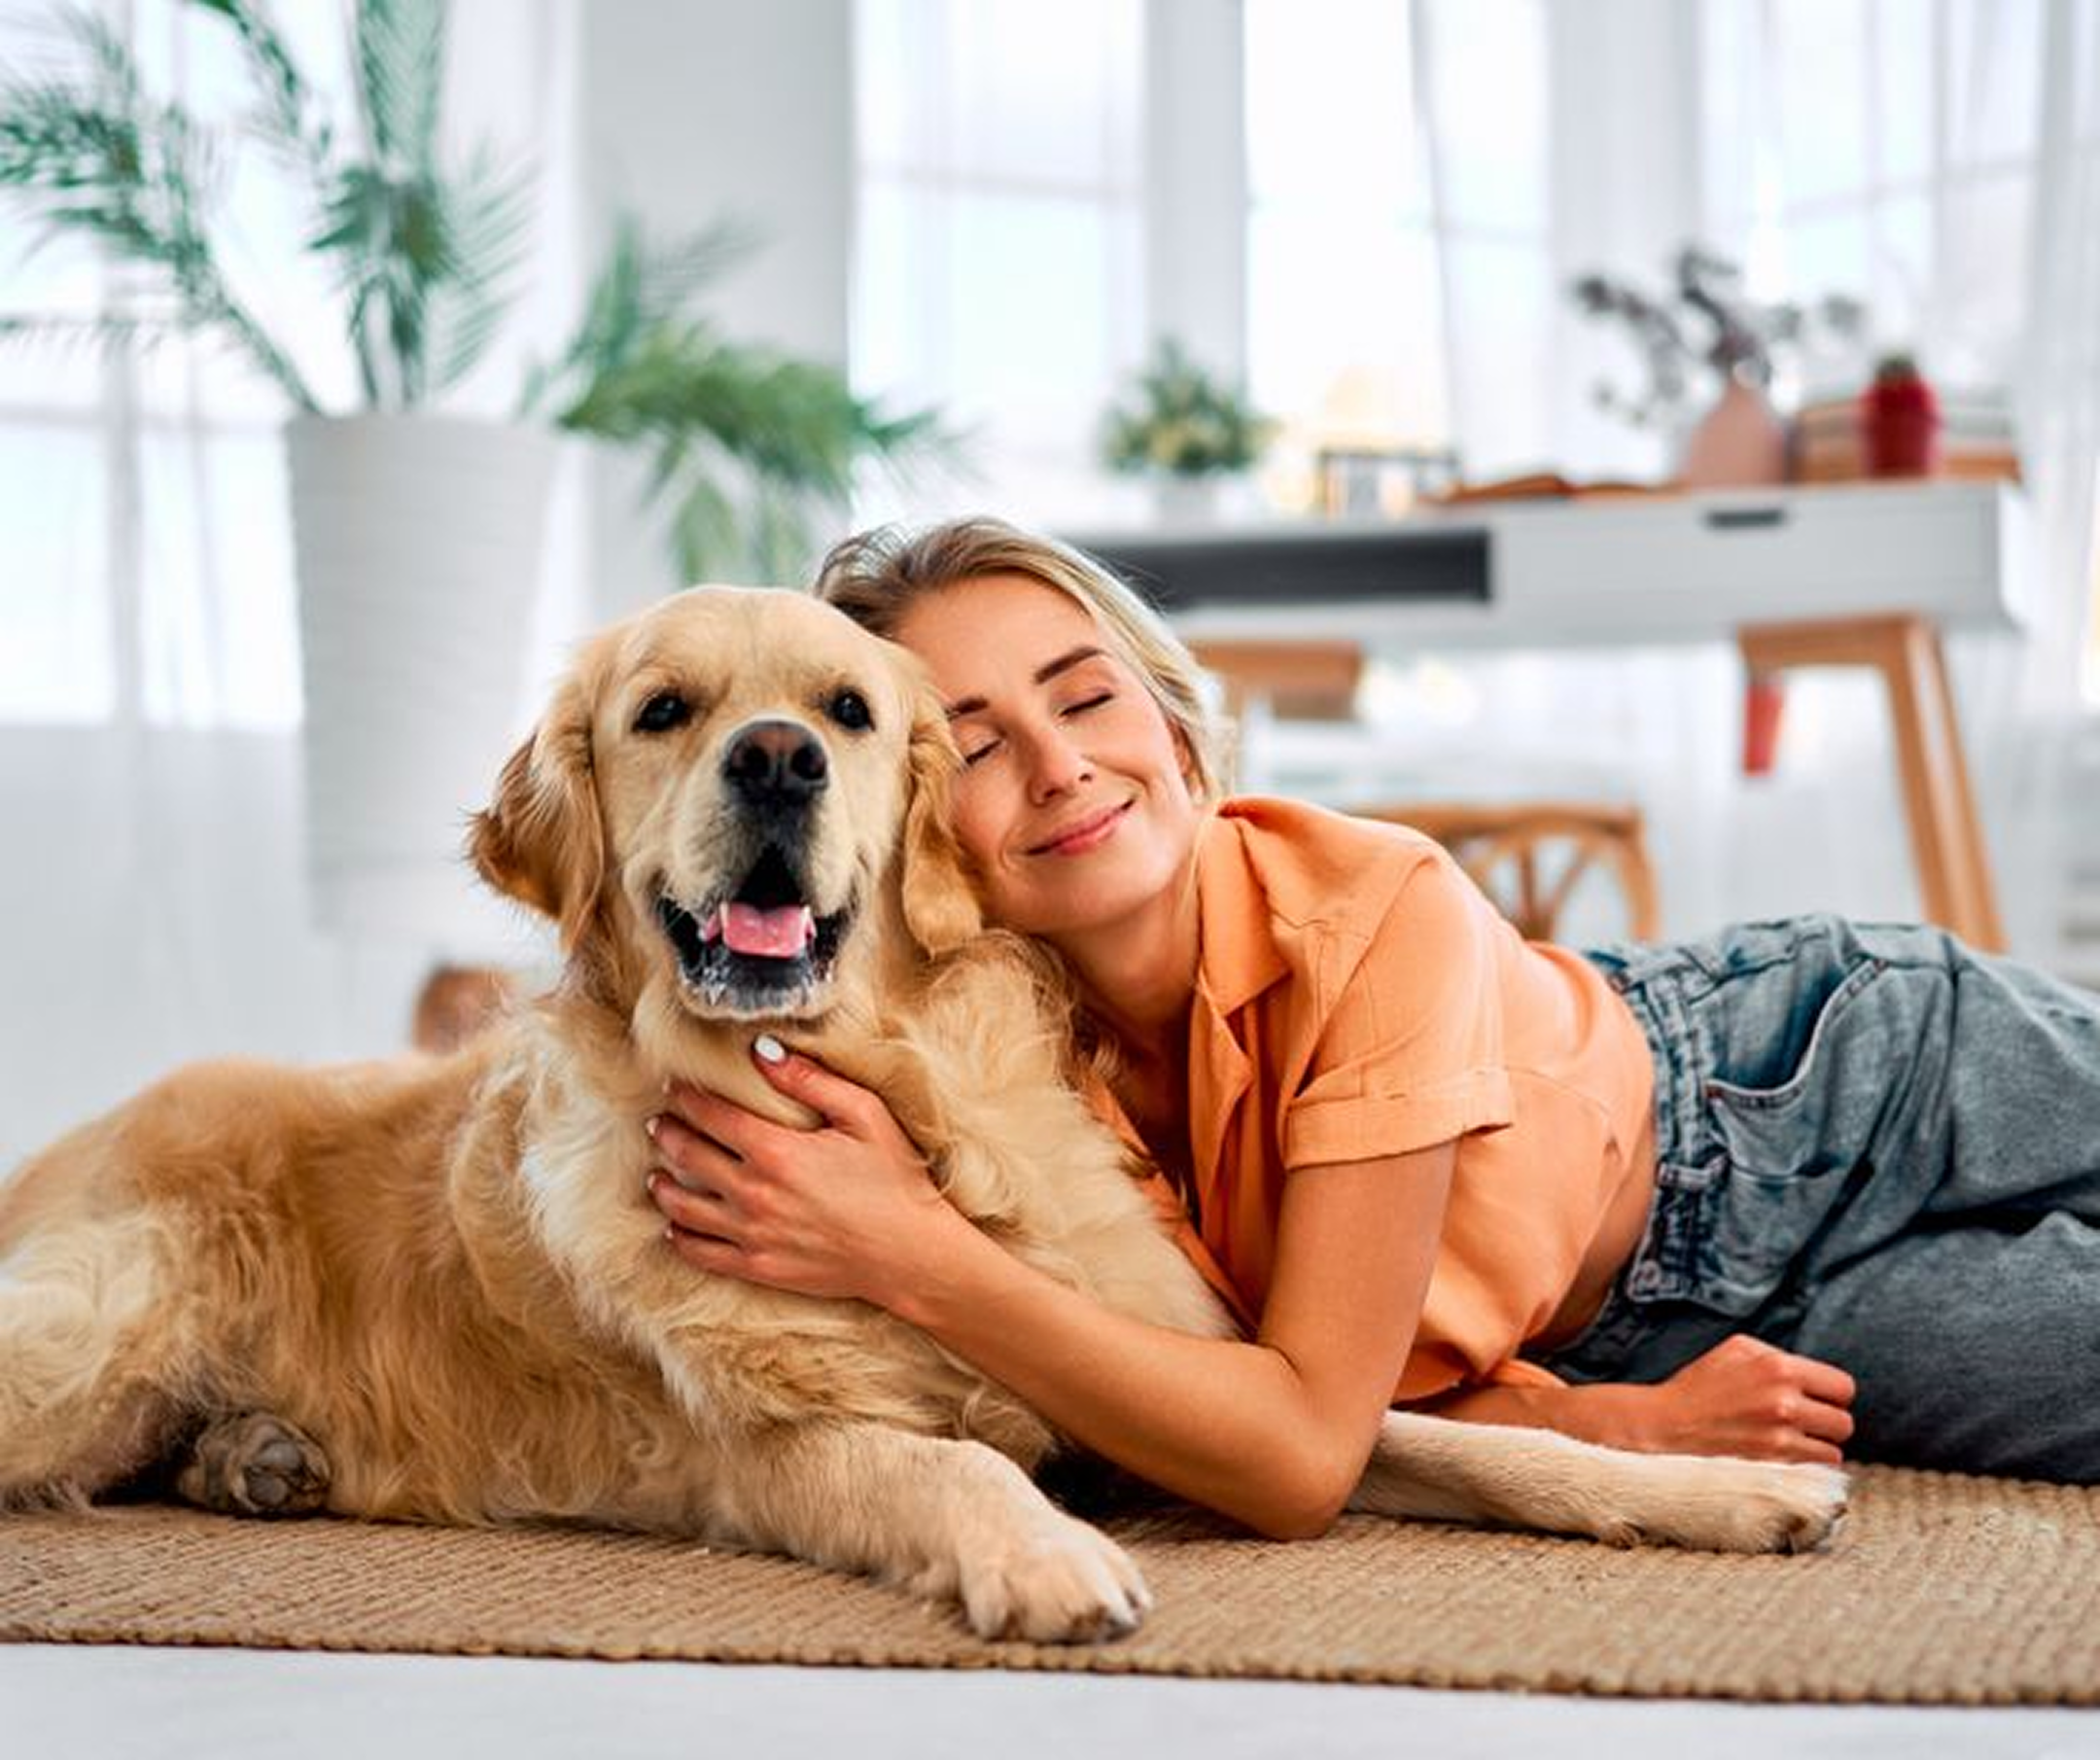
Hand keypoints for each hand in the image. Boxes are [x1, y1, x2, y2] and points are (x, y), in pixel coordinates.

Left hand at [645, 1042, 957, 1306]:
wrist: (910, 1254)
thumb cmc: (894, 1179)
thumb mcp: (864, 1115)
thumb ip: (810, 1080)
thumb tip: (762, 1050)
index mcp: (776, 1151)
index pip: (713, 1116)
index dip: (688, 1098)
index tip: (673, 1086)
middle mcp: (754, 1193)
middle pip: (689, 1157)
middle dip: (668, 1135)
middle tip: (657, 1123)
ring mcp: (752, 1235)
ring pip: (685, 1208)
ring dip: (663, 1187)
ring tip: (655, 1174)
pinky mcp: (759, 1267)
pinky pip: (702, 1253)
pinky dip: (681, 1237)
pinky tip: (674, 1227)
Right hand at [1637, 1334, 1856, 1463]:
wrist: (1664, 1426)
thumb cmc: (1700, 1386)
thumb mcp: (1737, 1350)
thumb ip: (1780, 1356)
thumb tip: (1816, 1375)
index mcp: (1778, 1367)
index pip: (1843, 1387)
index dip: (1832, 1394)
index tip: (1817, 1400)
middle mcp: (1784, 1403)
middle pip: (1844, 1423)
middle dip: (1826, 1424)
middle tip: (1803, 1424)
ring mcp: (1779, 1439)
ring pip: (1834, 1453)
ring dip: (1817, 1449)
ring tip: (1791, 1442)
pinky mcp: (1772, 1468)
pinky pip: (1814, 1473)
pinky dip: (1804, 1468)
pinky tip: (1782, 1458)